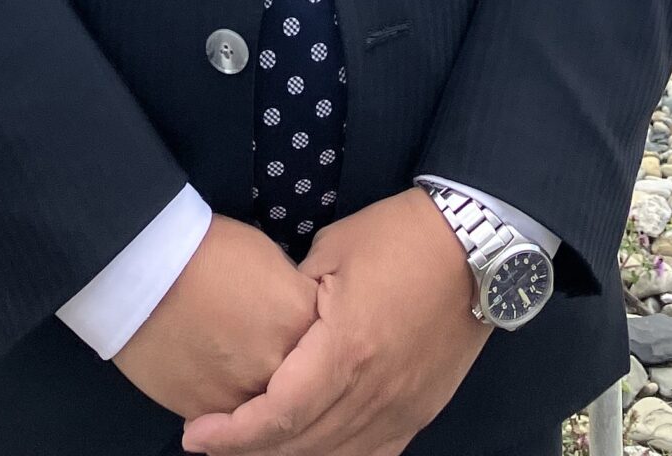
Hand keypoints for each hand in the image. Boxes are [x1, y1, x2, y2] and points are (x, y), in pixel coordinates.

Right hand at [114, 213, 319, 419]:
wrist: (145, 268)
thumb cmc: (207, 249)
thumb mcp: (268, 258)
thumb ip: (291, 297)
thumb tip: (294, 317)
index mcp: (300, 320)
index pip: (327, 340)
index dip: (317, 335)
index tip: (304, 329)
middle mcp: (280, 365)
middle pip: (301, 382)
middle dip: (294, 373)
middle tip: (273, 358)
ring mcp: (244, 394)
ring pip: (268, 413)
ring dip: (264, 399)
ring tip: (249, 378)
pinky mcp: (209, 412)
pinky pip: (232, 425)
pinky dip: (231, 415)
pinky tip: (226, 397)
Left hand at [180, 189, 489, 455]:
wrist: (475, 246)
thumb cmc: (399, 236)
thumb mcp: (331, 250)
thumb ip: (293, 298)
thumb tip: (265, 328)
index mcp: (346, 350)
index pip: (278, 414)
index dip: (233, 434)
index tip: (196, 435)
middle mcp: (373, 393)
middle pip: (300, 445)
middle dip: (248, 451)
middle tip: (211, 443)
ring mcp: (400, 410)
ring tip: (251, 448)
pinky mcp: (419, 413)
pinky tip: (309, 453)